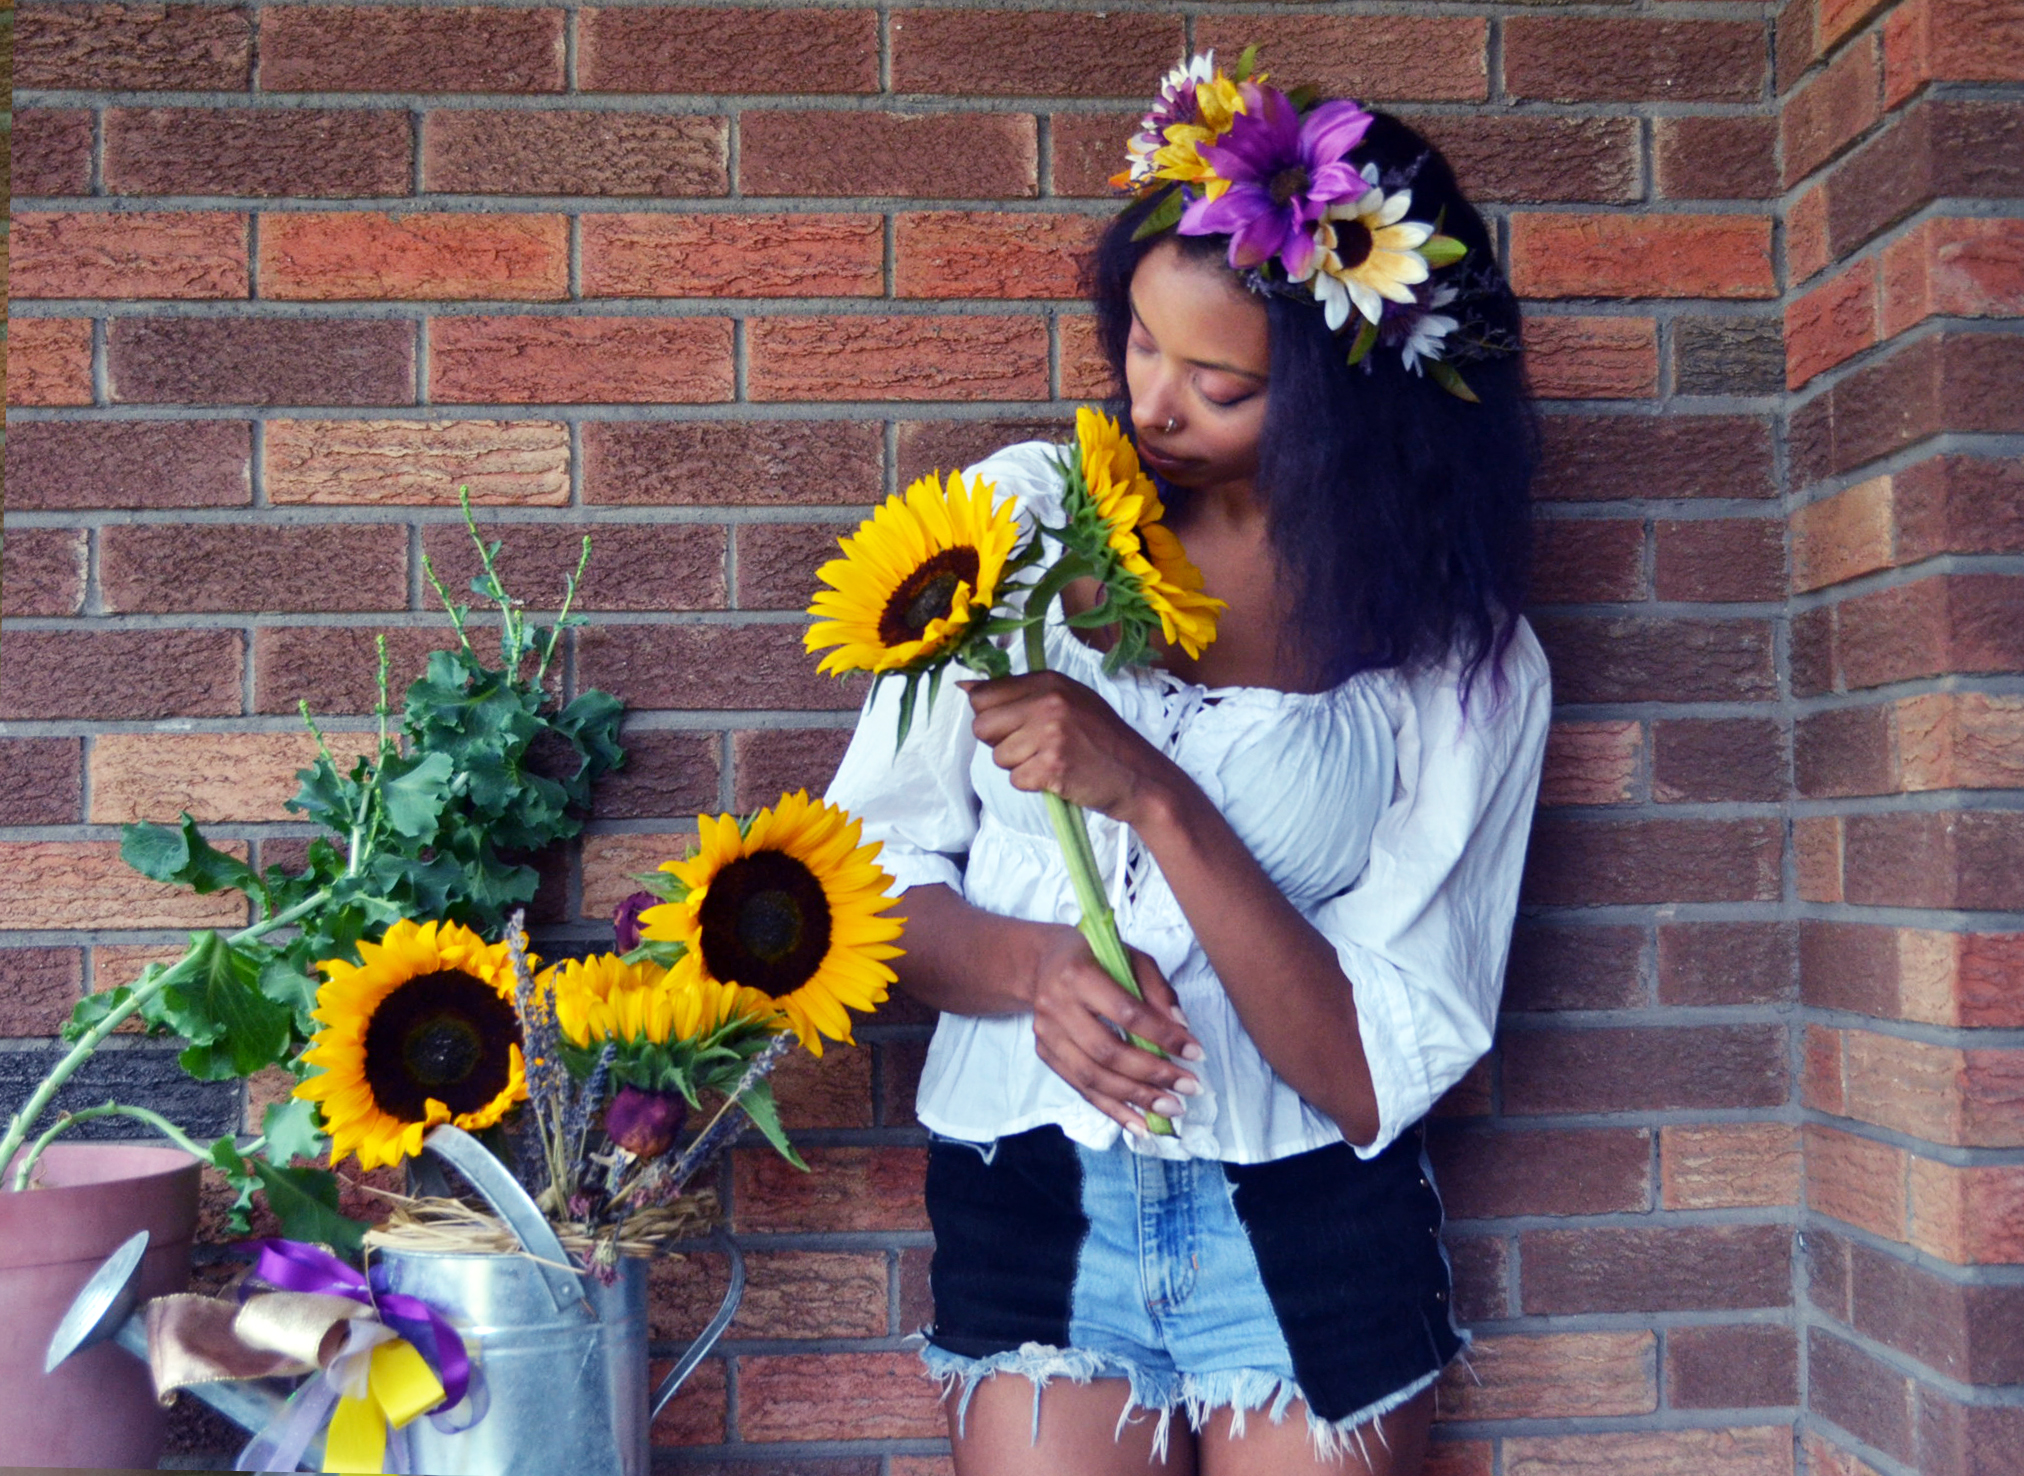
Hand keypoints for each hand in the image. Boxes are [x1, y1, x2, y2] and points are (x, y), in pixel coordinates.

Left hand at [963, 672, 1177, 824]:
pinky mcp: (1052, 765)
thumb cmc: (1102, 741)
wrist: (1140, 776)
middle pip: (982, 726)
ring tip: (1053, 761)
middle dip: (1000, 744)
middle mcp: (1048, 701)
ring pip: (998, 757)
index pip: (984, 695)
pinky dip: (1034, 784)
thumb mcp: (1067, 702)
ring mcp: (1050, 733)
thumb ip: (1017, 694)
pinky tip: (1060, 776)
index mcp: (1049, 681)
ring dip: (1020, 766)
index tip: (1016, 727)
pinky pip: (1016, 780)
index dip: (993, 717)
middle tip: (1034, 748)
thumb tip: (963, 686)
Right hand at [1025, 923, 1204, 1136]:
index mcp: (1078, 974)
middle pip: (1107, 1051)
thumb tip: (1182, 1028)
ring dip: (1136, 1098)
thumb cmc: (1094, 957)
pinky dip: (1112, 1110)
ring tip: (1171, 1109)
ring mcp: (1047, 1034)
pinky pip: (1081, 1088)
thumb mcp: (1129, 957)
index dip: (1162, 1036)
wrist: (1041, 964)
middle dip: (1153, 1074)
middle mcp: (1057, 1006)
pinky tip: (1139, 1125)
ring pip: (1092, 1077)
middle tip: (1189, 1088)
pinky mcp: (1046, 1054)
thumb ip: (1157, 989)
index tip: (1195, 1052)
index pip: (1126, 1012)